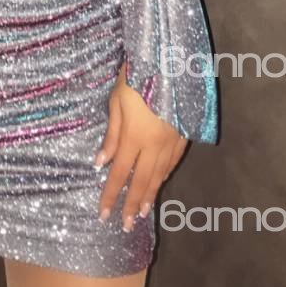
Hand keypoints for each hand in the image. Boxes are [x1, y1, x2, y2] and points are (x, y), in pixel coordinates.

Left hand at [95, 63, 186, 230]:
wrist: (170, 60)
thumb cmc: (137, 76)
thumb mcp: (117, 100)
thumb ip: (112, 133)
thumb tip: (101, 161)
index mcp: (135, 137)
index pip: (120, 173)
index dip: (111, 195)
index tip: (104, 214)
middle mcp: (155, 144)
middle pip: (142, 181)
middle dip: (132, 204)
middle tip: (127, 226)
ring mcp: (172, 140)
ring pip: (160, 174)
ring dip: (150, 194)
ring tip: (143, 211)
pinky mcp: (184, 133)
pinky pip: (174, 160)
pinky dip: (165, 175)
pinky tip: (161, 182)